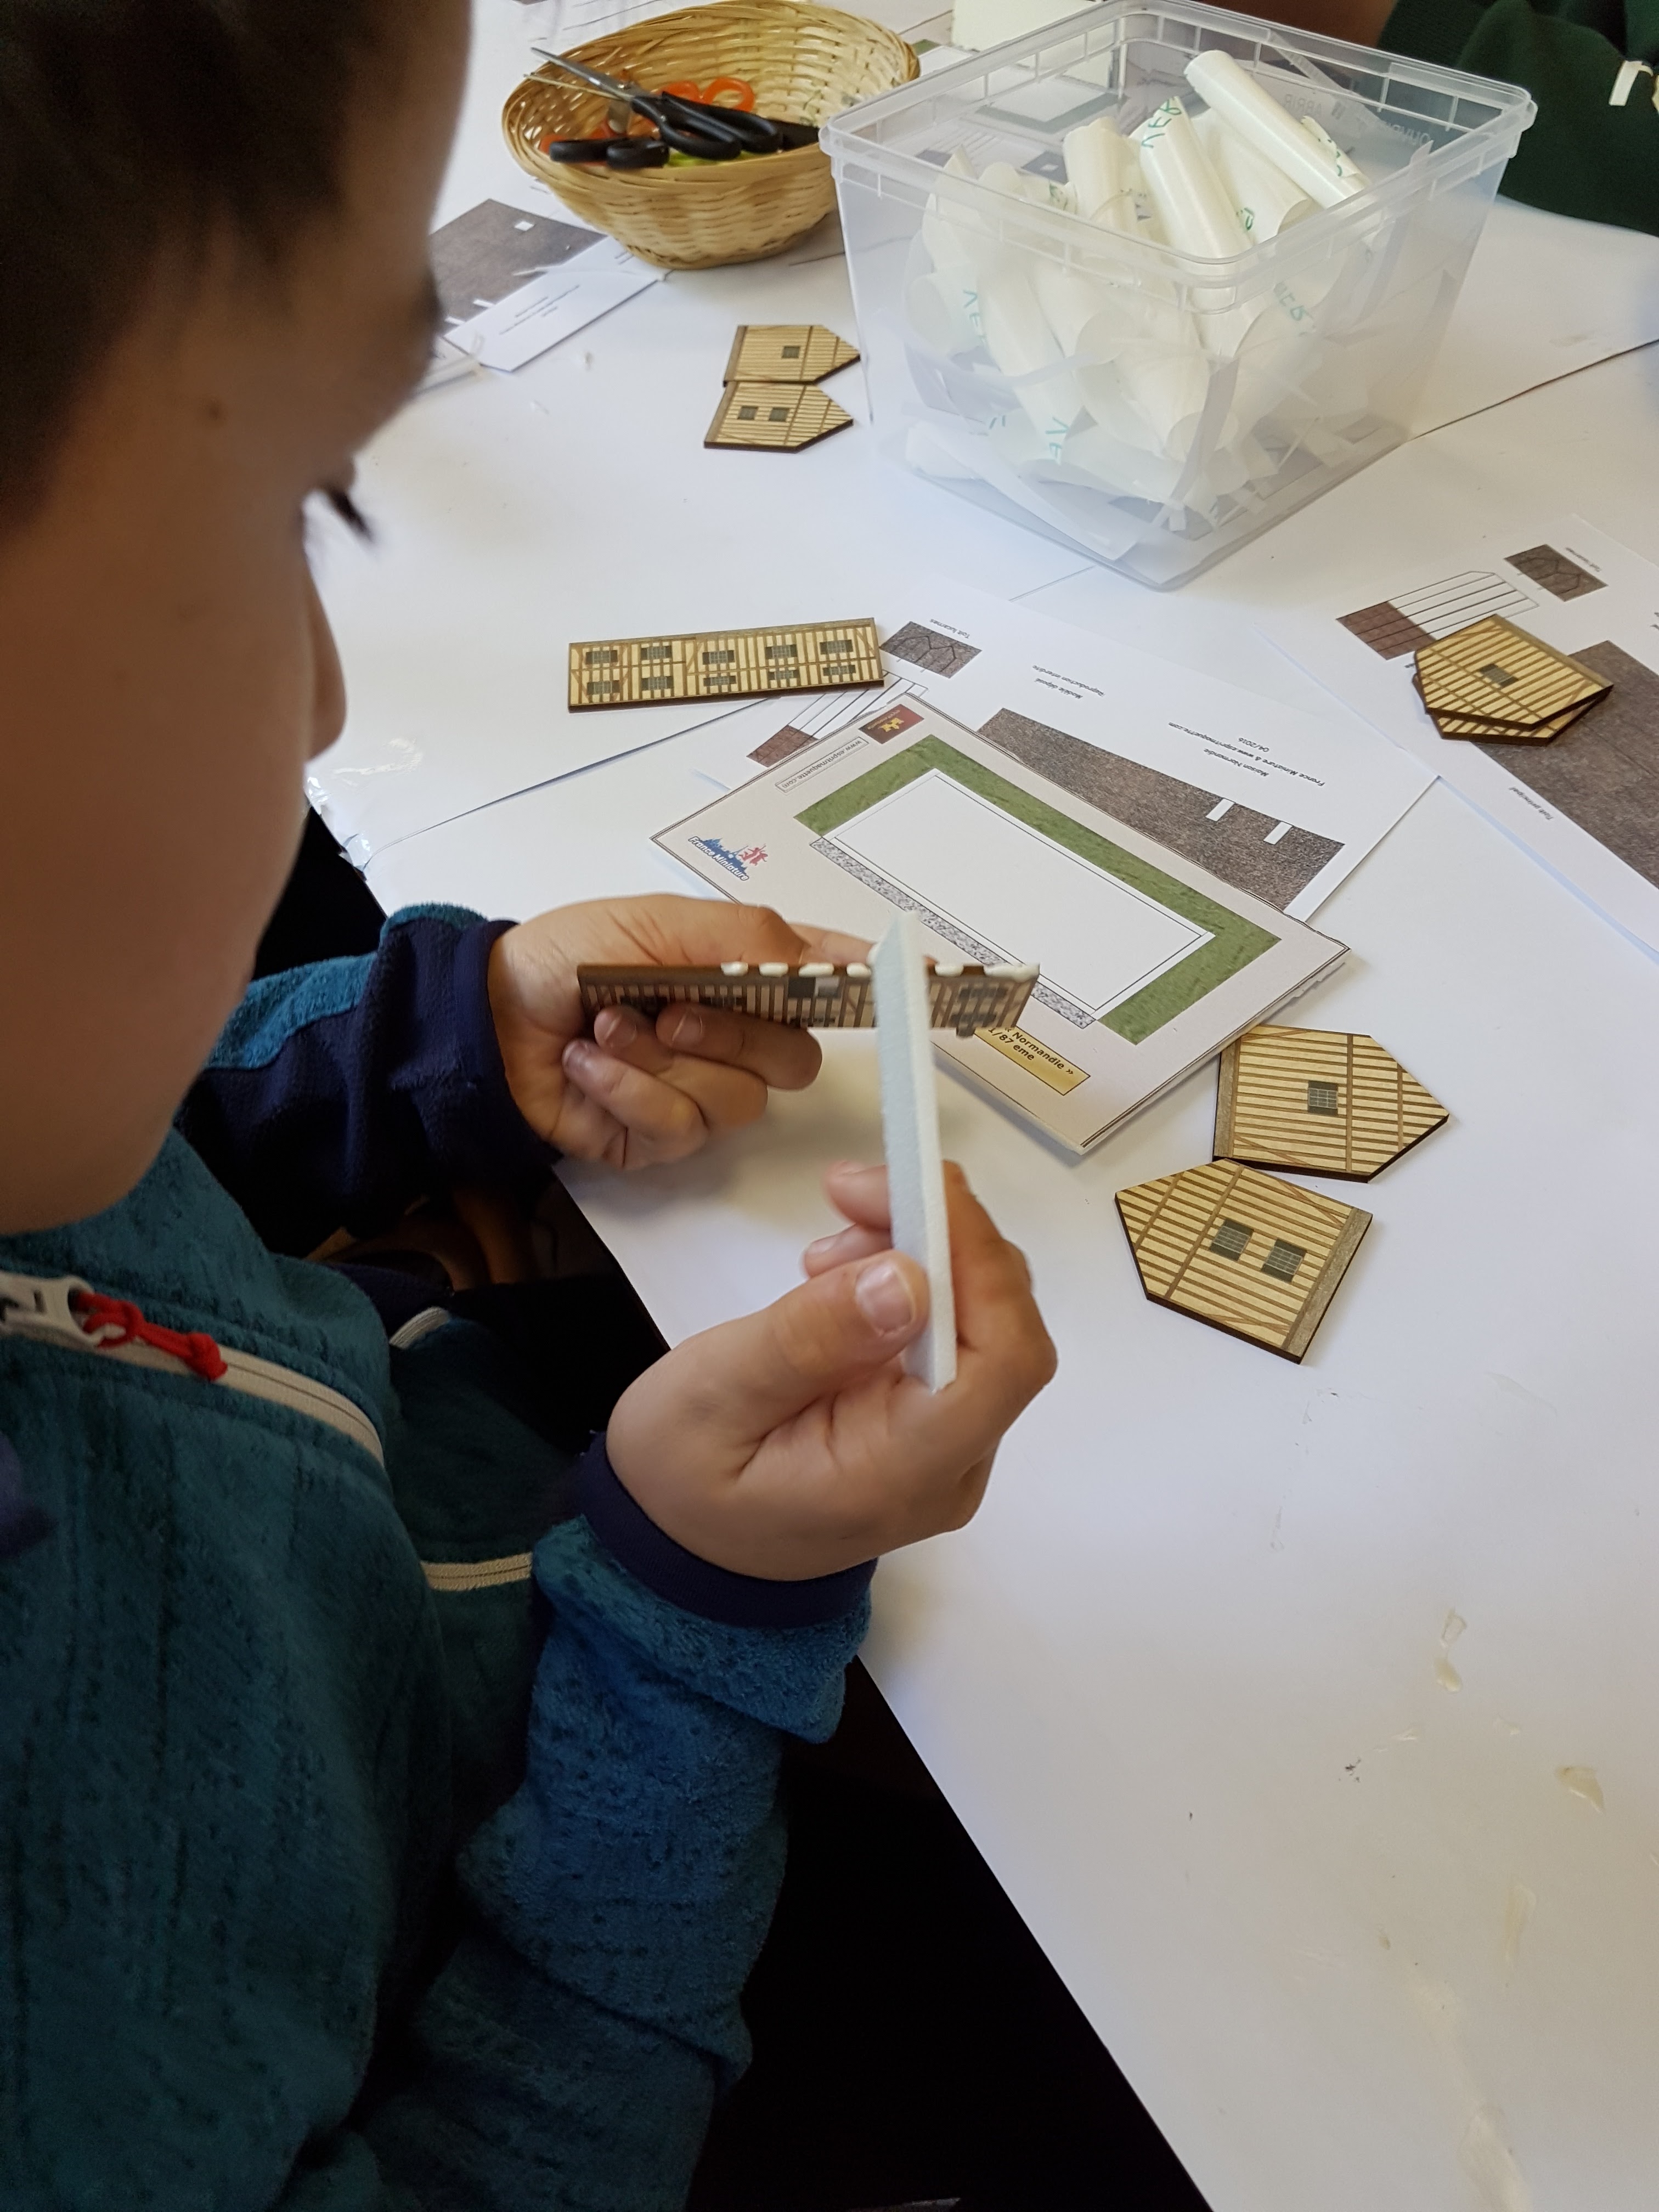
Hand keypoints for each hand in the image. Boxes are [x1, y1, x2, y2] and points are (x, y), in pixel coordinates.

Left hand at [486, 895, 868, 1168]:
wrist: (485, 1022)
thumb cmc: (564, 956)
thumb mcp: (654, 922)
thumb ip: (743, 937)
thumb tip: (817, 958)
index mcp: (739, 974)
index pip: (824, 979)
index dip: (873, 984)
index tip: (926, 980)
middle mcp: (733, 1036)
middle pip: (794, 1058)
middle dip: (729, 1034)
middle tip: (668, 1010)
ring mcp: (700, 1091)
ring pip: (736, 1098)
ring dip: (660, 1062)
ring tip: (604, 1031)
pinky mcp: (662, 1138)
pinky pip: (680, 1127)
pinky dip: (629, 1091)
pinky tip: (589, 1065)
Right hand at [606, 1161, 1056, 1579]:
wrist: (677, 1552)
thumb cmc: (679, 1483)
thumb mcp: (712, 1400)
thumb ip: (808, 1340)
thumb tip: (907, 1276)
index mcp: (903, 1473)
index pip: (1004, 1361)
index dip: (979, 1258)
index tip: (912, 1185)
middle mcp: (951, 1466)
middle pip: (1003, 1332)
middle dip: (942, 1239)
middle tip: (848, 1194)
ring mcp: (948, 1449)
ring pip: (982, 1324)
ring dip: (921, 1255)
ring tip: (824, 1248)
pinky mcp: (930, 1425)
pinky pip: (952, 1338)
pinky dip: (909, 1285)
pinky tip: (840, 1277)